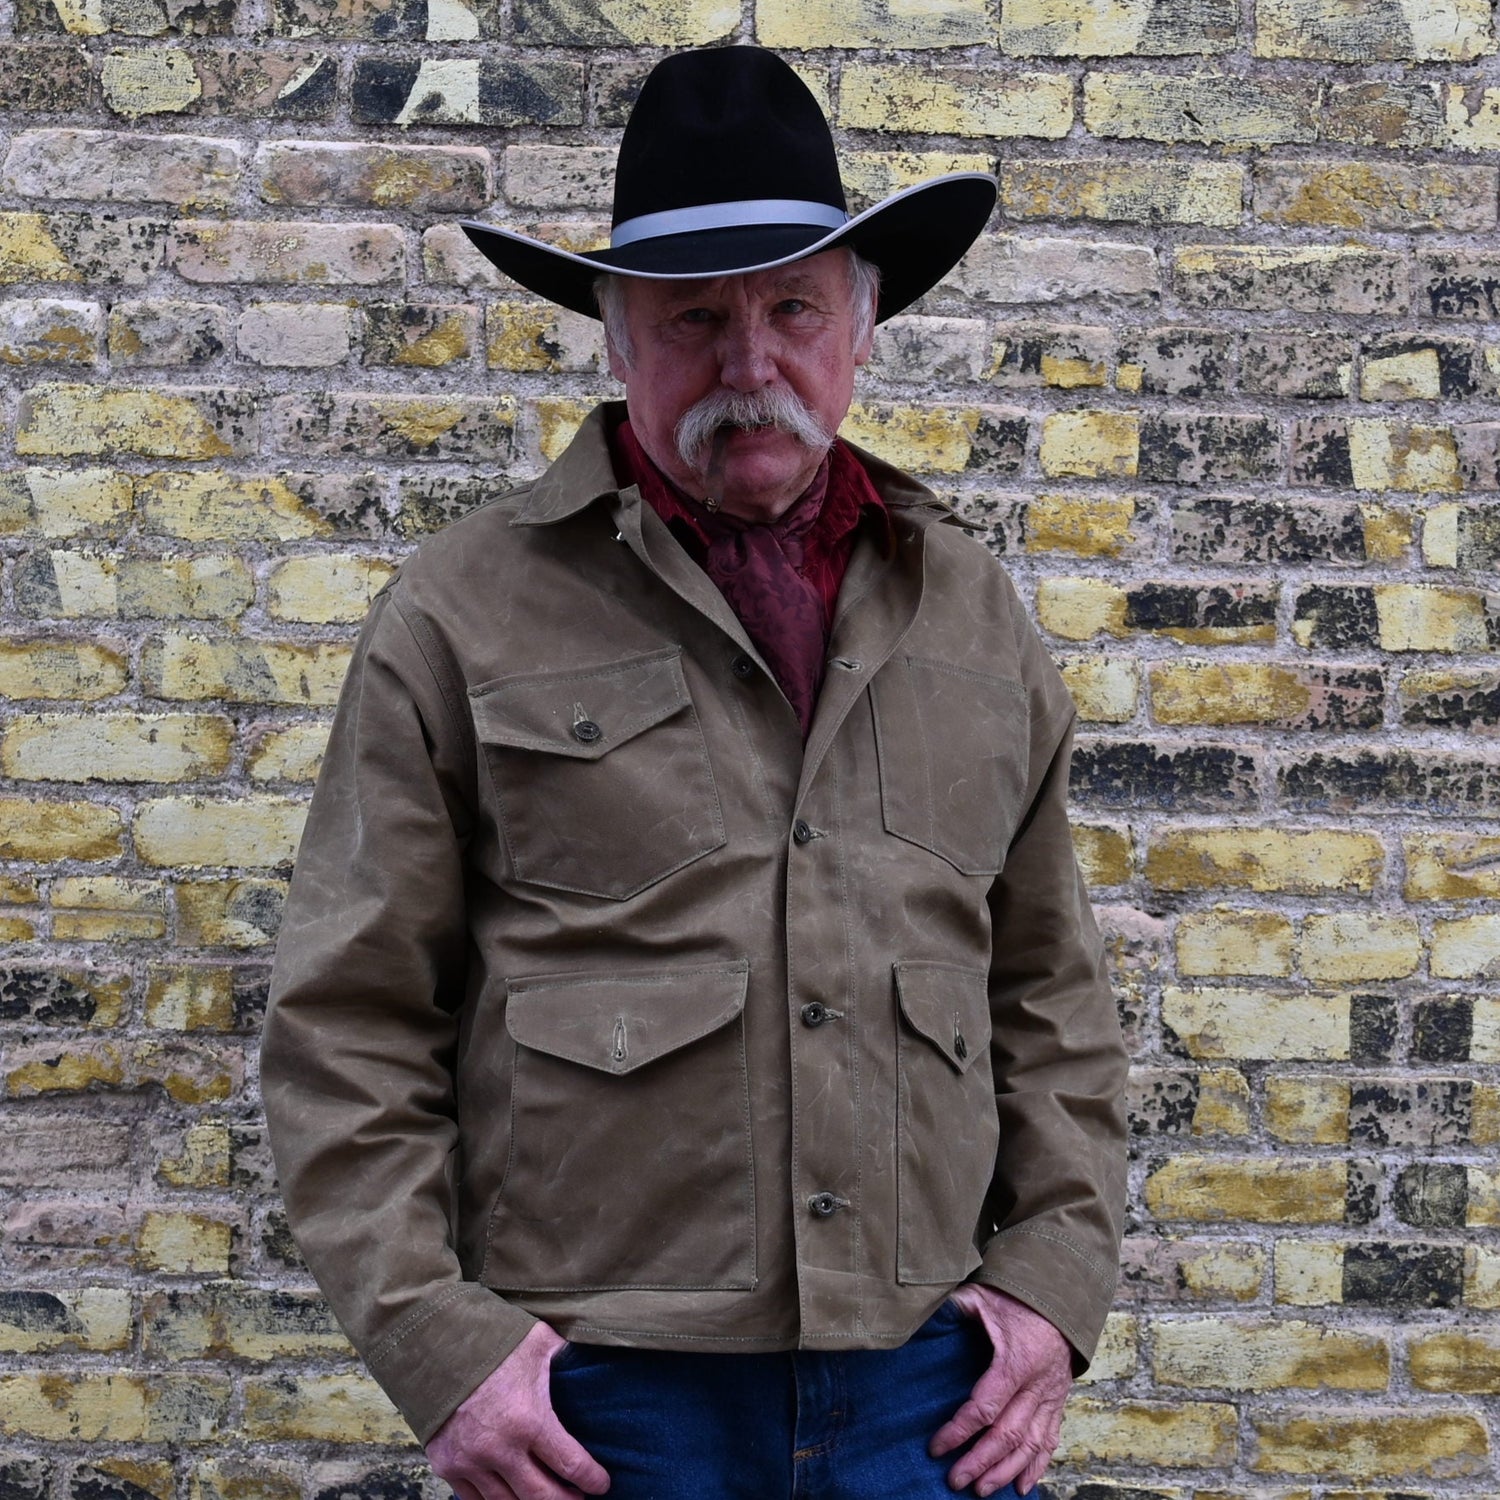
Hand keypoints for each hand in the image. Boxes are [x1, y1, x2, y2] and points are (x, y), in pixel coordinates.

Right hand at [426, 1322, 610, 1499]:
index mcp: (529, 1419)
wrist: (433, 1343)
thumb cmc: (492, 1340)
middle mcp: (500, 1449)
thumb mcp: (538, 1342)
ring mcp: (470, 1462)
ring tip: (546, 1499)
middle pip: (541, 1497)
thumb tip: (590, 1362)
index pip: (571, 1465)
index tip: (602, 1484)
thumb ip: (566, 1358)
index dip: (592, 1479)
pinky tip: (510, 1497)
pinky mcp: (447, 1465)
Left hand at [929, 1285, 1072, 1497]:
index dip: (959, 1430)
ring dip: (1006, 1471)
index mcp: (1016, 1361)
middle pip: (1008, 1434)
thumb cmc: (1014, 1298)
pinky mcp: (1058, 1402)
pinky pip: (1050, 1440)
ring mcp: (1051, 1397)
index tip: (936, 1447)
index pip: (985, 1407)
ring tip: (981, 1490)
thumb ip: (954, 1308)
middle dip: (980, 1462)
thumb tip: (918, 1316)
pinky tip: (1022, 1487)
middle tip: (955, 1481)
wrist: (1059, 1299)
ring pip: (1031, 1444)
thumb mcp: (981, 1297)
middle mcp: (1037, 1385)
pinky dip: (1037, 1466)